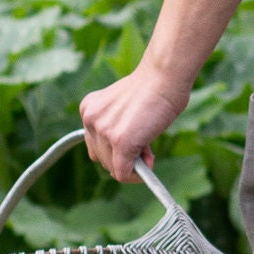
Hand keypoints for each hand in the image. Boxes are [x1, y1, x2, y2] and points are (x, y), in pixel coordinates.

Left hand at [79, 61, 191, 183]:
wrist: (164, 76)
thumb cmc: (154, 87)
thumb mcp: (124, 107)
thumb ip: (118, 127)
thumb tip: (127, 159)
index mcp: (89, 108)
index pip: (94, 143)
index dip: (114, 149)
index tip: (134, 143)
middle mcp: (91, 119)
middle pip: (100, 157)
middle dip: (123, 158)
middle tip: (146, 149)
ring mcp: (104, 131)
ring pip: (113, 167)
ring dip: (132, 165)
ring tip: (149, 149)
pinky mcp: (121, 143)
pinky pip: (123, 173)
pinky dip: (136, 176)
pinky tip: (147, 167)